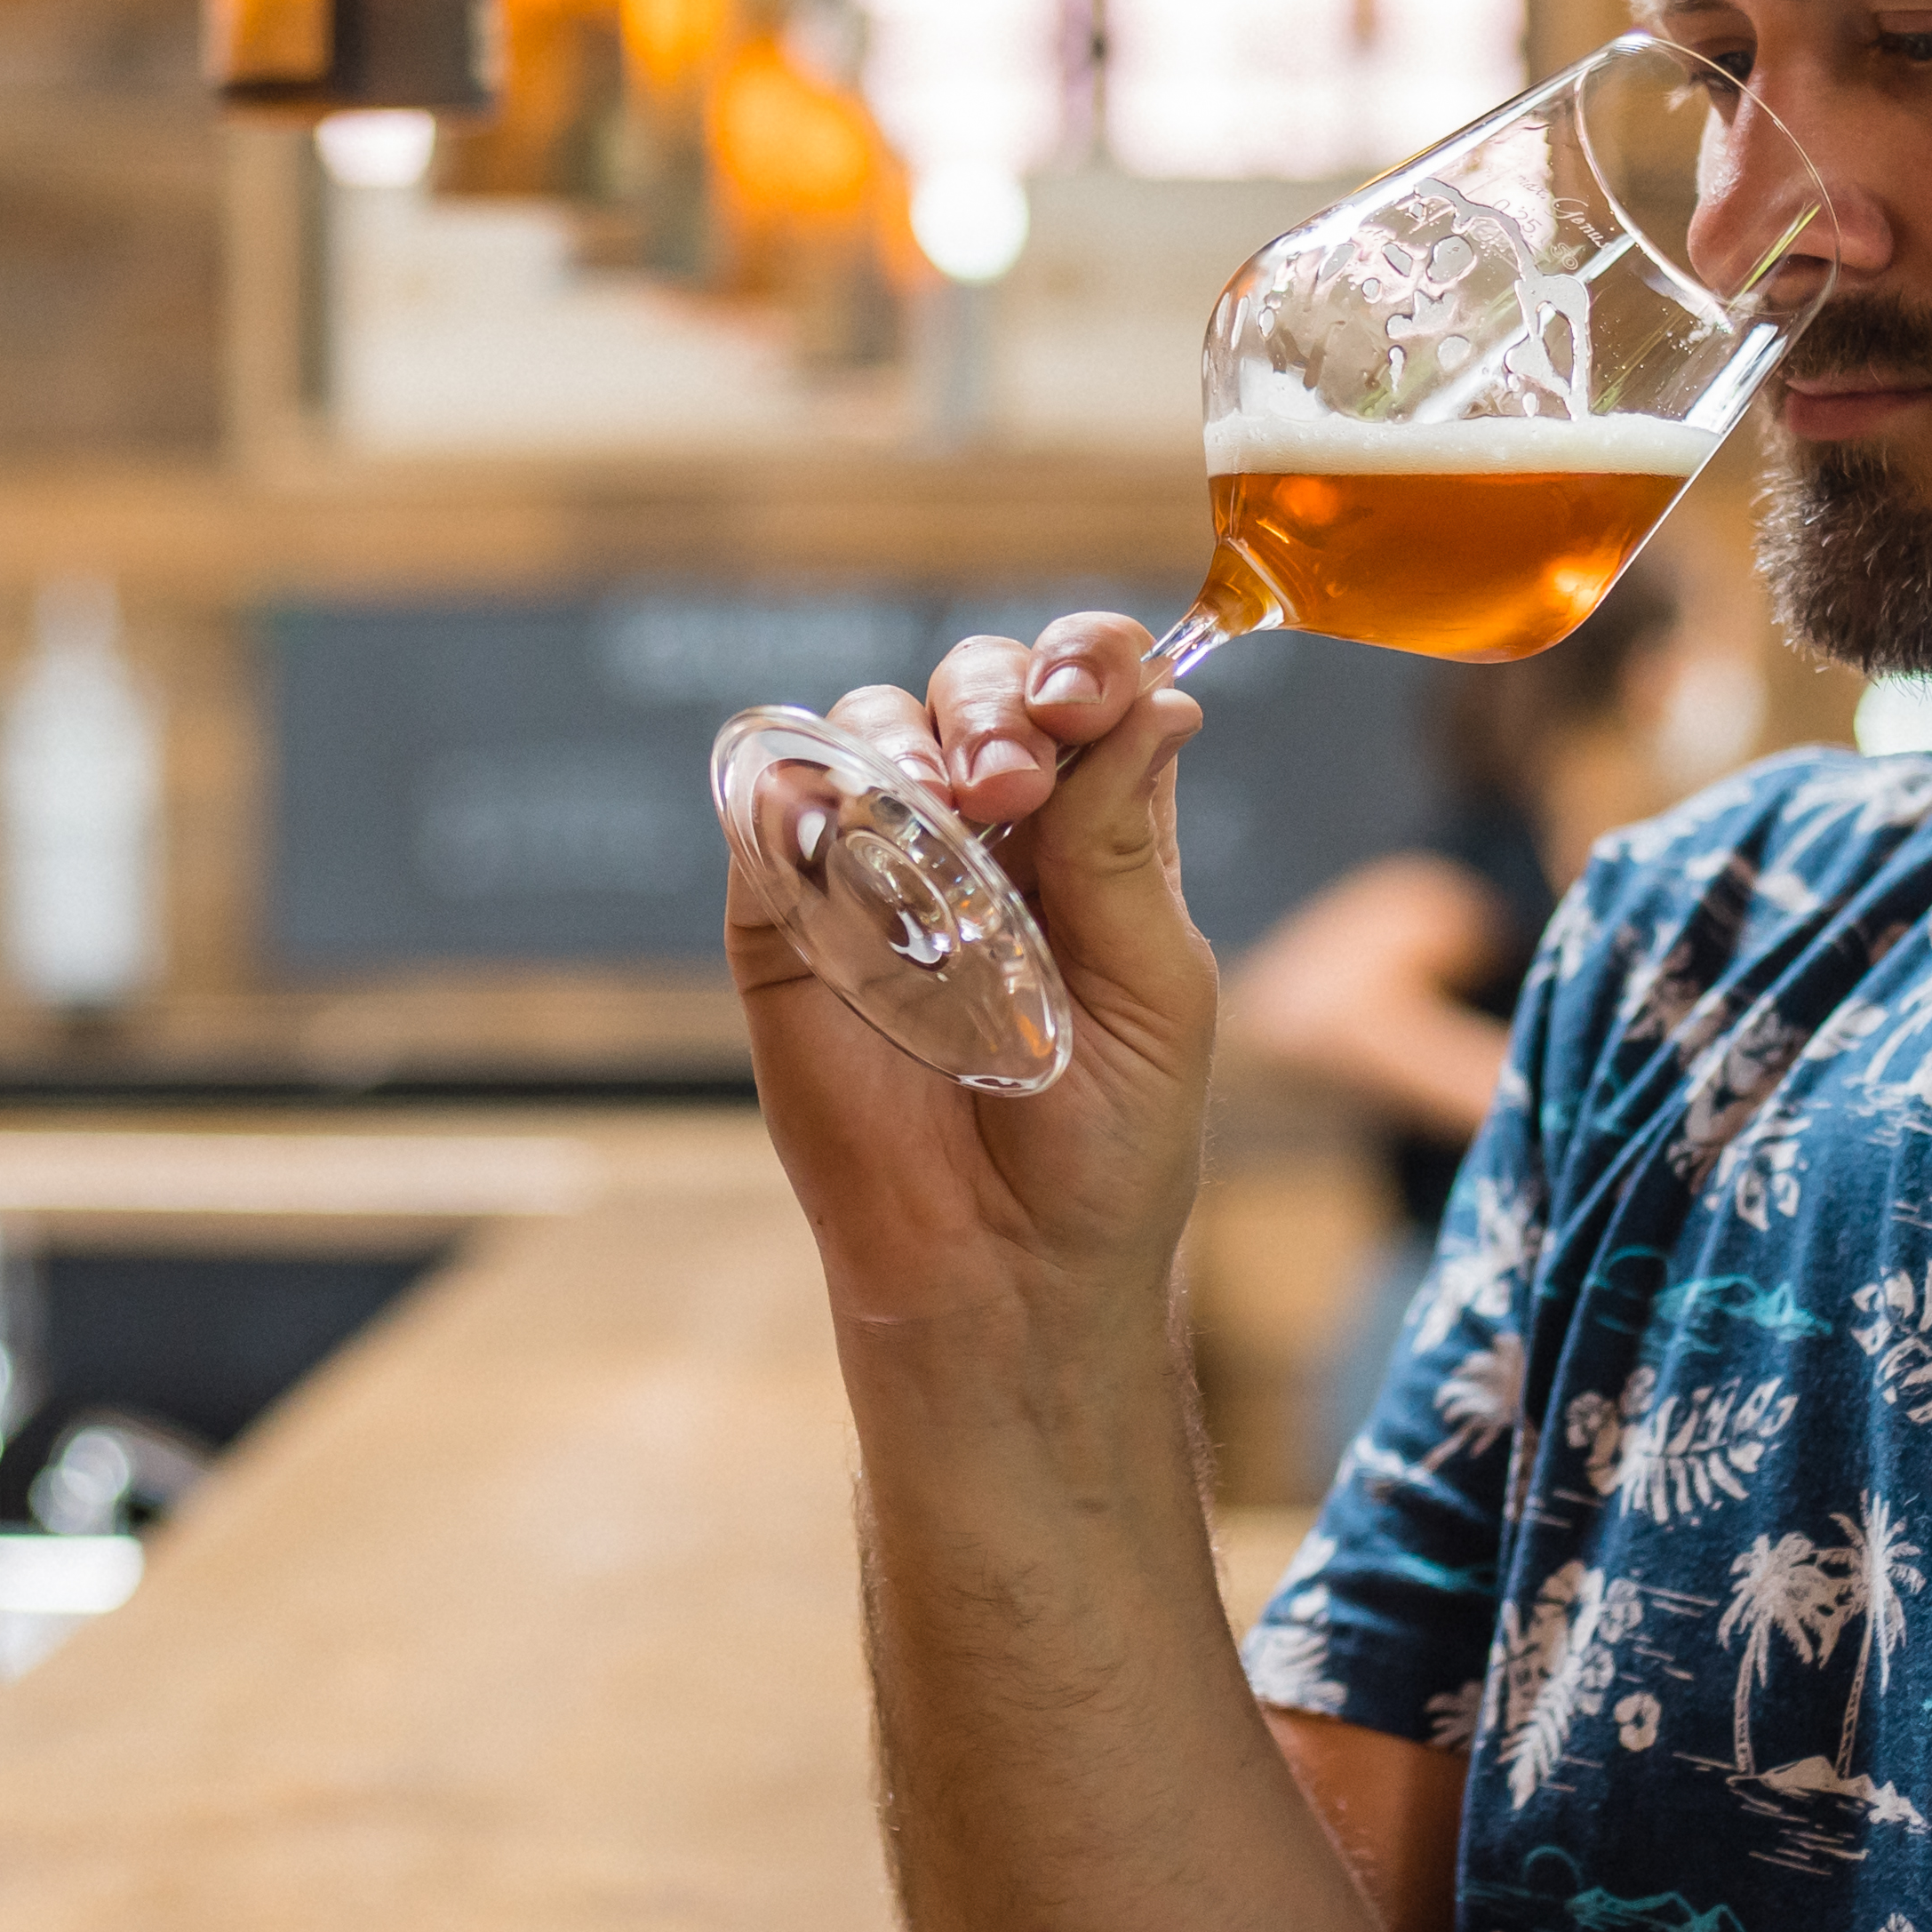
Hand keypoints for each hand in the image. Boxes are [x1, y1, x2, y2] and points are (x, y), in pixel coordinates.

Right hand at [726, 610, 1216, 1357]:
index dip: (1087, 658)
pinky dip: (805, 793)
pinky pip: (774, 812)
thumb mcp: (1157, 994)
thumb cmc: (1106, 1148)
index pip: (1084, 691)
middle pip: (972, 683)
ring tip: (944, 811)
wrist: (1000, 1273)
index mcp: (1089, 834)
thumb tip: (1157, 705)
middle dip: (993, 696)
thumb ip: (1129, 850)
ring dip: (906, 738)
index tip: (1089, 691)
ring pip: (867, 725)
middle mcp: (981, 833)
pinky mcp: (785, 921)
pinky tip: (852, 835)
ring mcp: (875, 868)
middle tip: (1012, 778)